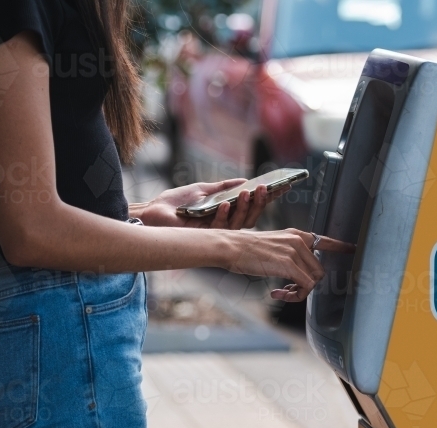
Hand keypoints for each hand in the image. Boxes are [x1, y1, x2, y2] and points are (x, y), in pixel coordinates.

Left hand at [135, 179, 288, 229]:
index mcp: (227, 212)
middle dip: (261, 202)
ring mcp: (217, 232)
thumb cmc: (177, 202)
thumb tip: (244, 181)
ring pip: (240, 223)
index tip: (282, 186)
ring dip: (245, 207)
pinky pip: (220, 228)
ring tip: (249, 192)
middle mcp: (226, 224)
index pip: (252, 206)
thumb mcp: (203, 189)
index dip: (267, 198)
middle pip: (251, 216)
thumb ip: (224, 187)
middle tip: (266, 188)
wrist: (155, 212)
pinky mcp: (205, 237)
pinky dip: (223, 214)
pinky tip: (223, 204)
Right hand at [223, 230, 355, 302]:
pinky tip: (278, 293)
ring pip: (313, 280)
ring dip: (299, 292)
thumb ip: (288, 255)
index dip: (340, 246)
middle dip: (307, 284)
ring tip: (282, 292)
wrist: (231, 247)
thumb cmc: (244, 250)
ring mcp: (296, 252)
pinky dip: (294, 295)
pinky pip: (305, 287)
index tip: (352, 248)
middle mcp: (299, 241)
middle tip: (288, 290)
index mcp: (296, 235)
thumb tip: (296, 272)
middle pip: (319, 269)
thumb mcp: (272, 246)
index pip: (325, 241)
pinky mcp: (290, 264)